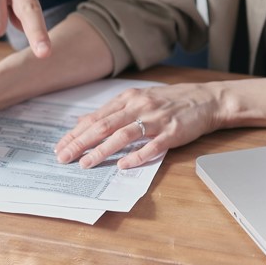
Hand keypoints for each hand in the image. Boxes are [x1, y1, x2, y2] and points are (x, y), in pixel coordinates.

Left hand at [54, 82, 225, 169]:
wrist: (206, 99)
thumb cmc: (170, 101)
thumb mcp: (138, 99)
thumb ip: (111, 111)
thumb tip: (82, 121)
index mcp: (128, 98)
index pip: (96, 117)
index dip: (76, 133)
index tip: (60, 146)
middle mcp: (139, 106)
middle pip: (104, 126)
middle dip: (81, 143)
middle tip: (64, 157)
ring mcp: (155, 119)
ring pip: (123, 135)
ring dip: (102, 150)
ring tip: (86, 163)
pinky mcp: (172, 132)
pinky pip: (152, 146)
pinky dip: (136, 156)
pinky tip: (123, 166)